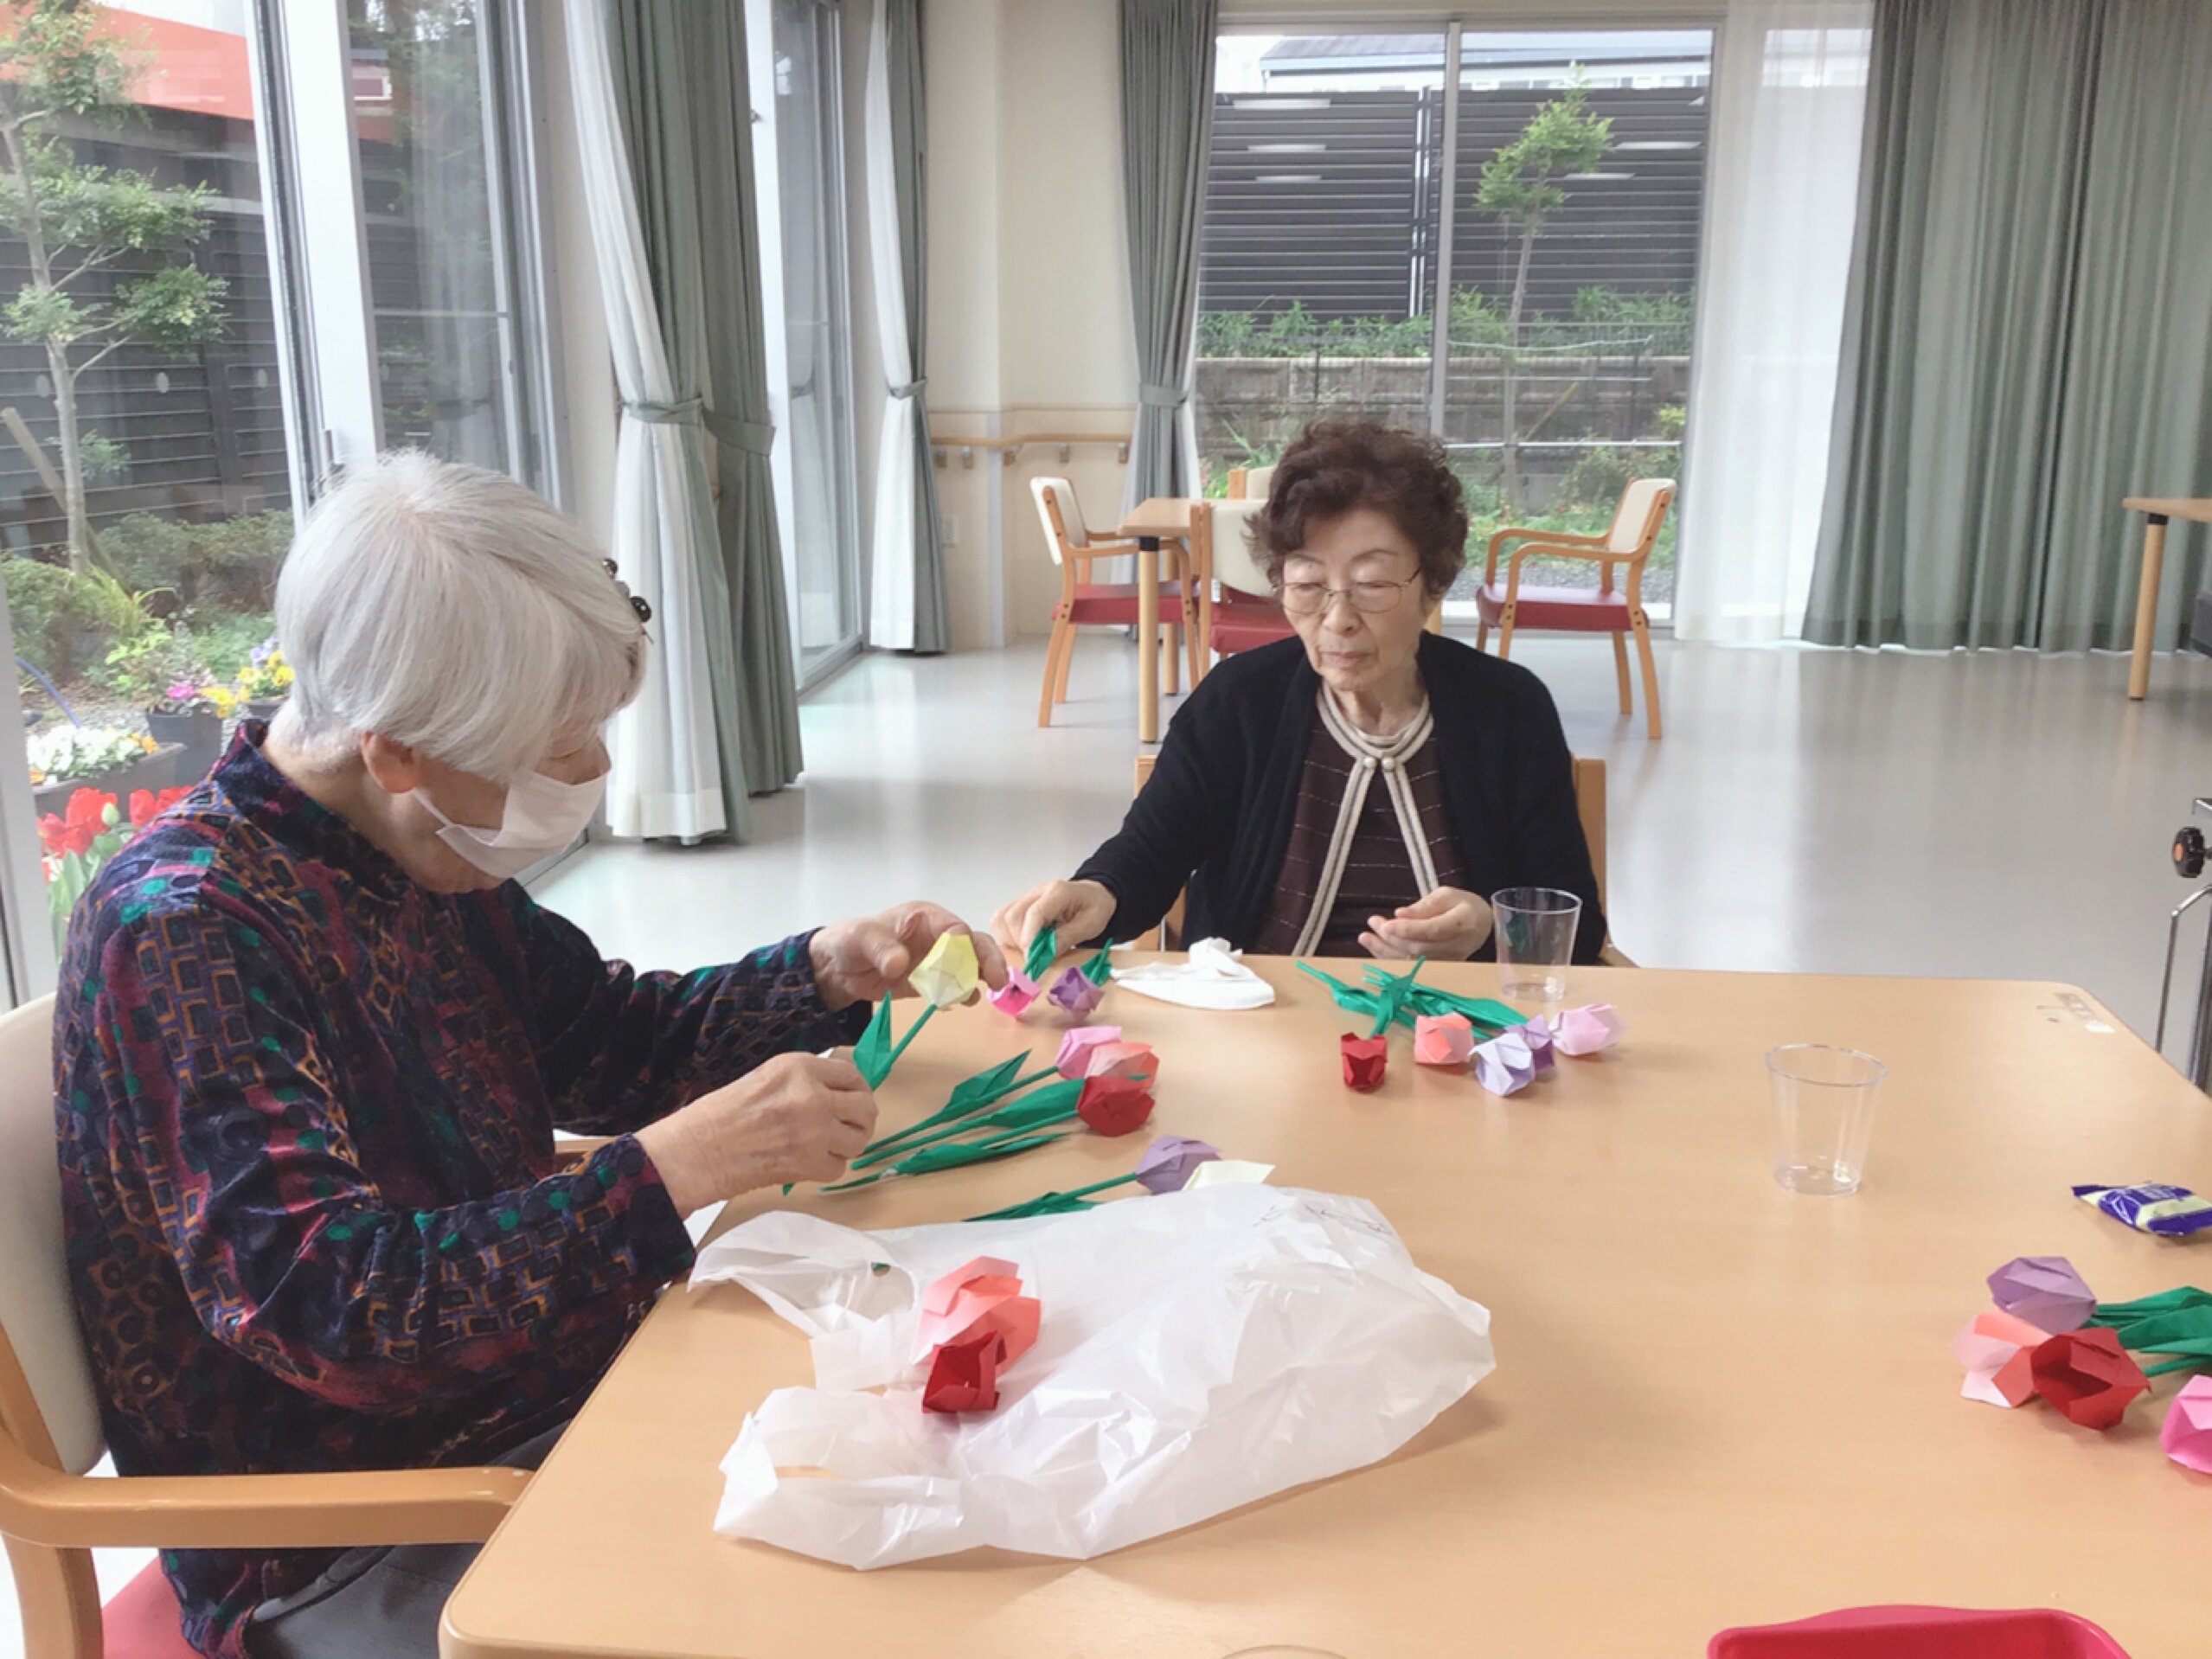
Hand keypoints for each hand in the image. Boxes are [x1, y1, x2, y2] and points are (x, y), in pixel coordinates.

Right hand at [634, 1053, 877, 1212]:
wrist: (697, 1151)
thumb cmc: (721, 1115)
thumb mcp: (766, 1078)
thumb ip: (803, 1081)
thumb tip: (836, 1093)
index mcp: (800, 1067)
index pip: (851, 1074)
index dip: (857, 1089)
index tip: (854, 1098)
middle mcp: (814, 1096)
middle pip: (865, 1107)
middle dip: (861, 1118)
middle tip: (849, 1126)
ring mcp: (816, 1131)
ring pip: (858, 1139)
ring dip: (846, 1145)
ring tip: (826, 1146)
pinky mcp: (811, 1164)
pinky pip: (839, 1167)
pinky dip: (826, 1168)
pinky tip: (806, 1163)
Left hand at [808, 902, 1007, 1010]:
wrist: (837, 969)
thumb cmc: (850, 942)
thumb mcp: (861, 939)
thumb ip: (881, 949)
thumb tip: (900, 963)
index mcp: (924, 918)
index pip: (954, 927)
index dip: (962, 944)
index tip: (964, 961)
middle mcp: (937, 938)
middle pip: (974, 944)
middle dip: (988, 960)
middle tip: (998, 981)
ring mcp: (937, 961)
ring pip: (972, 965)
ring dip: (983, 978)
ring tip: (986, 995)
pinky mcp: (932, 983)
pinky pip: (955, 987)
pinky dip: (963, 994)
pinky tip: (963, 1002)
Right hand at [991, 879, 1116, 962]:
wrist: (1094, 894)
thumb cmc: (1095, 906)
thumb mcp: (1091, 924)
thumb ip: (1068, 937)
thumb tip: (1046, 954)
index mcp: (1058, 892)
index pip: (1035, 913)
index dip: (1029, 937)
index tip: (1031, 957)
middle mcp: (1038, 891)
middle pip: (1013, 915)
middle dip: (1020, 941)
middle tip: (1034, 956)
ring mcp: (1026, 896)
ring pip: (1002, 917)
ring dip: (1011, 939)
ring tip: (1029, 948)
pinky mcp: (1020, 904)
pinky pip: (1002, 919)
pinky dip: (1007, 935)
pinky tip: (1024, 942)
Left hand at [1361, 886, 1494, 961]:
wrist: (1481, 924)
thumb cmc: (1462, 905)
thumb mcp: (1446, 895)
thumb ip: (1424, 906)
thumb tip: (1400, 915)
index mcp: (1462, 923)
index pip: (1433, 930)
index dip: (1408, 929)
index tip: (1386, 924)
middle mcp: (1457, 946)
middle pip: (1420, 948)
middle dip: (1392, 938)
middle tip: (1373, 923)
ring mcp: (1449, 961)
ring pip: (1413, 961)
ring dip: (1386, 950)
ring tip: (1366, 937)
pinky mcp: (1440, 968)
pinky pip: (1412, 966)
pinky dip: (1391, 958)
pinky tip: (1375, 947)